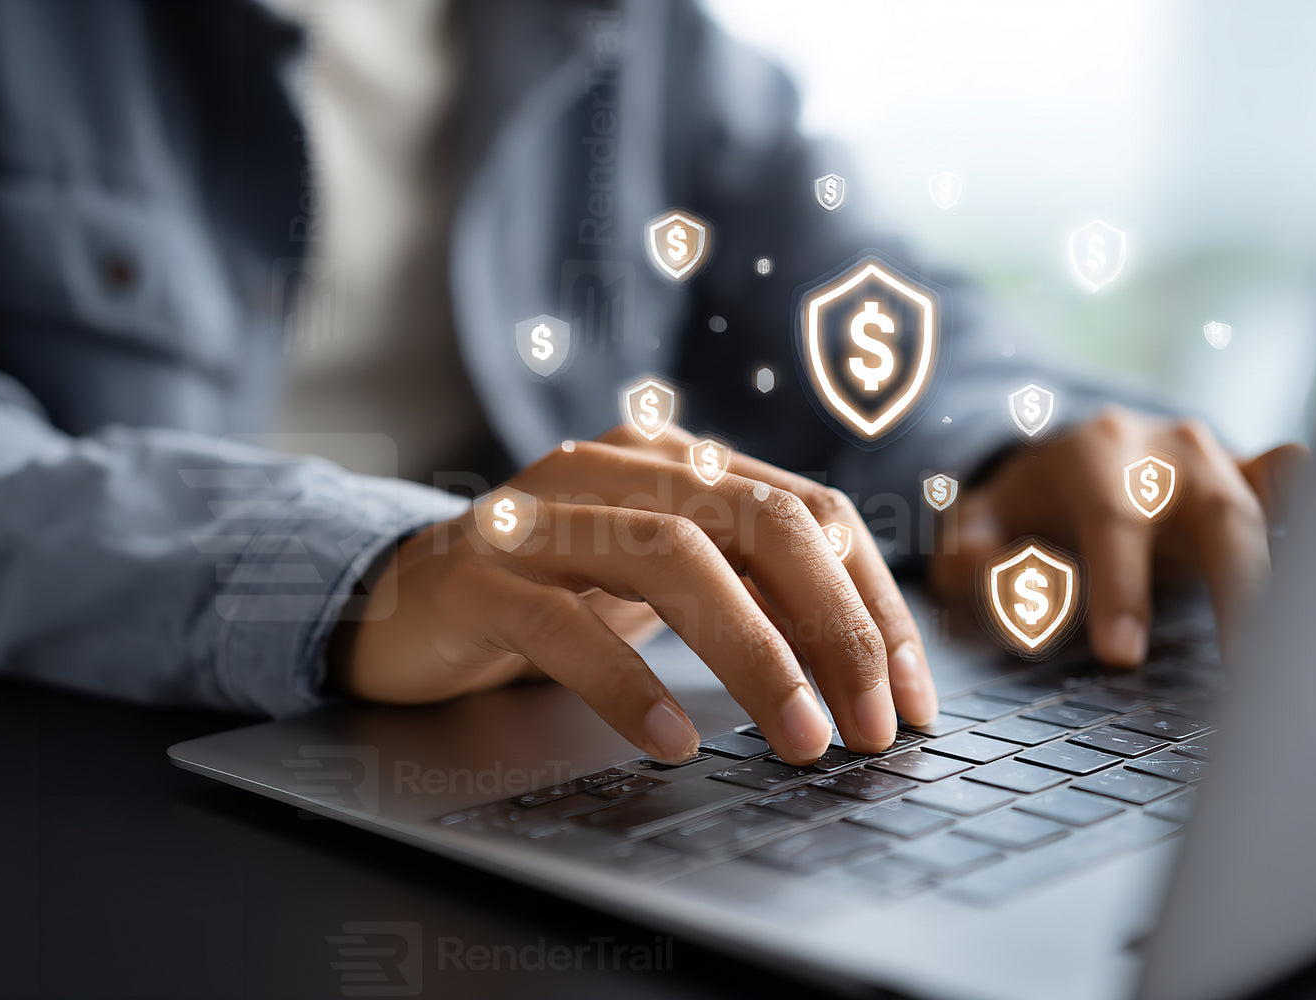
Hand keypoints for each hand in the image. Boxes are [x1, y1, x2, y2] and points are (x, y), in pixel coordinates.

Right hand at [332, 425, 938, 762]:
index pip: (807, 512)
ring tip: (801, 740)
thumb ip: (750, 589)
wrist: (404, 600)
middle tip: (870, 728)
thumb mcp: (662, 584)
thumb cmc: (554, 596)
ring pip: (673, 562)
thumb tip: (870, 662)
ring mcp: (541, 516)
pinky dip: (628, 683)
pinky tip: (673, 738)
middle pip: (759, 523)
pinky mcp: (479, 574)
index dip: (873, 604)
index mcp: (676, 461)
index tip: (911, 700)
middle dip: (835, 628)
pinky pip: (565, 624)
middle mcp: (615, 468)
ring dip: (755, 656)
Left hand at [929, 406, 1307, 664]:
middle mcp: (1166, 447)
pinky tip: (1311, 545)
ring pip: (1256, 511)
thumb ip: (968, 556)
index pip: (1113, 520)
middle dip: (1232, 581)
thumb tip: (997, 579)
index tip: (1121, 652)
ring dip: (1271, 579)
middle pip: (1216, 509)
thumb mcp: (974, 524)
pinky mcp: (1245, 480)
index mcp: (1094, 452)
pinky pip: (1281, 485)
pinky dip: (1301, 504)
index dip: (1118, 587)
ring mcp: (1216, 459)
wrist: (1063, 458)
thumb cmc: (1021, 506)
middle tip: (1239, 661)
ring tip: (1281, 649)